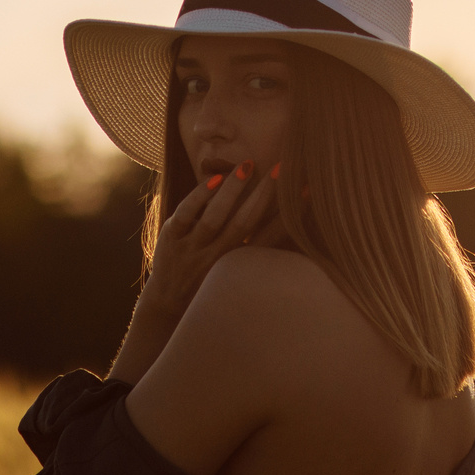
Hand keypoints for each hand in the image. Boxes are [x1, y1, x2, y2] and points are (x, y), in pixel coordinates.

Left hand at [108, 162, 279, 380]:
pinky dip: (200, 195)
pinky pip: (186, 213)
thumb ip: (257, 251)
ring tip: (247, 166)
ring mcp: (192, 250)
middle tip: (281, 167)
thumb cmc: (212, 286)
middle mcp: (217, 259)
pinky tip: (215, 178)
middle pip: (245, 223)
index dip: (290, 214)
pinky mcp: (170, 239)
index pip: (271, 236)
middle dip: (265, 194)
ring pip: (215, 216)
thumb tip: (289, 223)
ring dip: (232, 190)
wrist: (167, 309)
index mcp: (239, 268)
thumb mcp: (237, 275)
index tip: (307, 188)